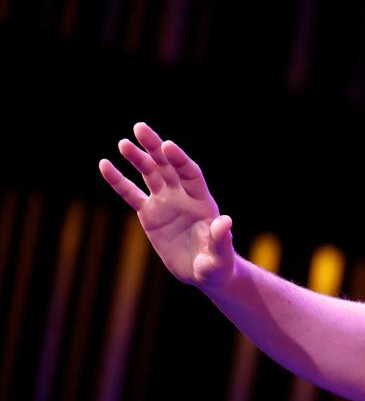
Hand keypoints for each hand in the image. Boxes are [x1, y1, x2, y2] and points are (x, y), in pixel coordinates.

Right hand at [98, 122, 235, 289]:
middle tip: (140, 127)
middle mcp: (182, 196)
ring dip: (137, 158)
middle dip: (154, 148)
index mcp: (202, 201)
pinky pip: (131, 194)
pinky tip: (104, 165)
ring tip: (123, 143)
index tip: (167, 145)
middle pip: (167, 166)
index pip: (190, 173)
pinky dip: (118, 181)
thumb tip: (225, 221)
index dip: (179, 159)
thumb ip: (221, 239)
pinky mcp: (149, 214)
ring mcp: (165, 202)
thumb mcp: (220, 255)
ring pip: (149, 175)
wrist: (203, 273)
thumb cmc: (217, 265)